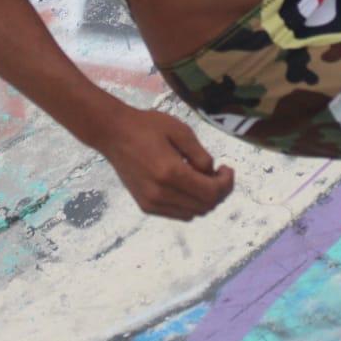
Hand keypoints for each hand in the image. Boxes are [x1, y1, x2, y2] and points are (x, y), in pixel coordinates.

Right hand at [96, 108, 234, 220]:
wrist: (114, 134)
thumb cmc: (147, 126)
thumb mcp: (180, 130)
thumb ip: (200, 154)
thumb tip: (211, 173)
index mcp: (171, 172)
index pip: (211, 192)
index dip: (226, 183)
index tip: (226, 168)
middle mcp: (161, 193)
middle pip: (205, 206)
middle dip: (220, 191)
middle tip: (219, 173)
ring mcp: (152, 203)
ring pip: (193, 213)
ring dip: (206, 200)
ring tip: (204, 179)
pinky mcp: (146, 206)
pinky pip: (178, 214)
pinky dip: (190, 204)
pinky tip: (188, 186)